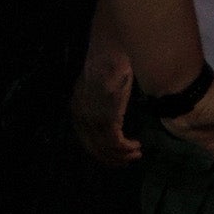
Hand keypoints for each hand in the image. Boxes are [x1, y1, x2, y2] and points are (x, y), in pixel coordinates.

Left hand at [69, 44, 139, 166]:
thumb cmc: (109, 65)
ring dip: (123, 155)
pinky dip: (126, 148)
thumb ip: (103, 103)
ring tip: (136, 153)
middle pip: (94, 147)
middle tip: (129, 159)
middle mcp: (81, 116)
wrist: (110, 53)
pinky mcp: (106, 117)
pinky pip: (115, 142)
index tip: (116, 156)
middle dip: (112, 158)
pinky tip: (136, 146)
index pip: (86, 138)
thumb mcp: (101, 87)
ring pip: (106, 148)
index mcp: (77, 108)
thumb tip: (113, 116)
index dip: (101, 151)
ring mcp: (92, 118)